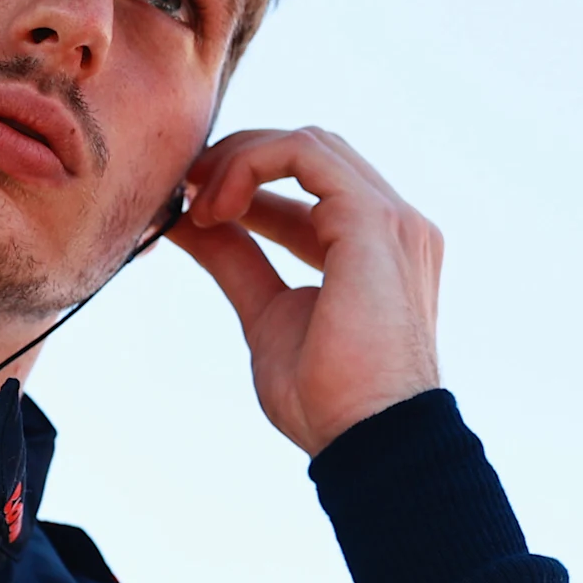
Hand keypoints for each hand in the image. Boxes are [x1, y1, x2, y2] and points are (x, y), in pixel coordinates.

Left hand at [168, 127, 441, 454]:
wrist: (368, 440)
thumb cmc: (328, 400)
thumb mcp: (267, 314)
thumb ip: (237, 262)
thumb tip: (189, 225)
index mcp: (378, 250)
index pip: (312, 187)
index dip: (248, 184)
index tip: (194, 209)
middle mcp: (395, 226)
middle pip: (312, 152)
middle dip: (242, 159)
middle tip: (187, 191)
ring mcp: (392, 219)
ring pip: (308, 143)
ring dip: (242, 158)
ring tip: (198, 198)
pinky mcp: (373, 220)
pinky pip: (304, 153)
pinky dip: (251, 163)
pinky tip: (218, 205)